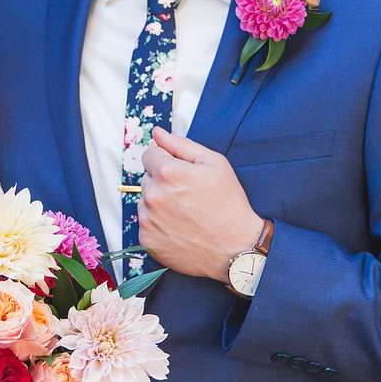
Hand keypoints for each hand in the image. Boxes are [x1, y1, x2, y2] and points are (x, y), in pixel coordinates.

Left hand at [139, 128, 263, 281]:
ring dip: (159, 202)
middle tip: (188, 194)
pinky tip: (179, 226)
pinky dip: (158, 223)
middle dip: (163, 181)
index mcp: (168, 172)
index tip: (180, 171)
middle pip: (147, 177)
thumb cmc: (228, 205)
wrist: (235, 249)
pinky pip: (146, 222)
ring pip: (145, 200)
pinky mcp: (147, 239)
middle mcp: (153, 195)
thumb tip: (157, 133)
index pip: (149, 153)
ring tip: (185, 212)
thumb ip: (181, 144)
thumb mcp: (214, 163)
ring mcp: (148, 219)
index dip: (165, 159)